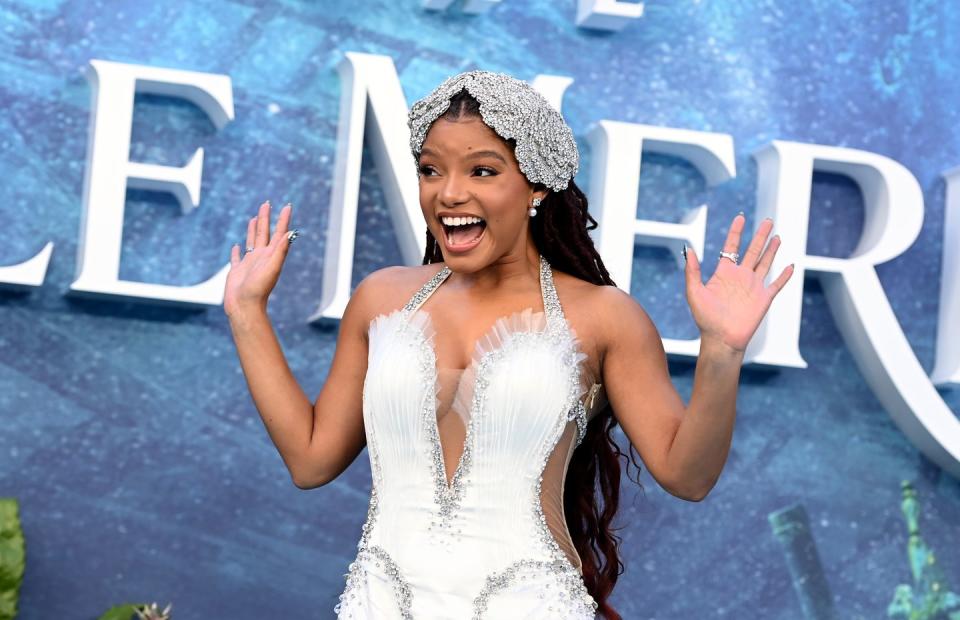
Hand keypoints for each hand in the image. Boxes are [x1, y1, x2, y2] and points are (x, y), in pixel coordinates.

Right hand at [224, 200, 294, 317]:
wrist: (244, 307)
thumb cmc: (258, 289)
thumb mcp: (272, 268)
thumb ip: (280, 251)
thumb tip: (290, 233)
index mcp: (271, 255)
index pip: (279, 233)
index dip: (283, 219)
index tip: (287, 206)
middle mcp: (261, 257)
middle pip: (264, 233)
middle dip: (265, 218)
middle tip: (266, 203)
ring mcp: (249, 264)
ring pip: (251, 242)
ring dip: (253, 230)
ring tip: (254, 218)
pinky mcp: (237, 271)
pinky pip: (237, 257)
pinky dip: (237, 251)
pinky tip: (236, 246)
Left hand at [683, 213, 793, 352]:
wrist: (721, 339)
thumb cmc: (705, 318)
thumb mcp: (694, 292)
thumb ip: (692, 271)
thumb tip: (689, 249)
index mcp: (724, 273)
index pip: (731, 246)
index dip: (736, 231)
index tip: (740, 217)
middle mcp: (740, 277)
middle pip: (753, 250)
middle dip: (760, 235)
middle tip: (768, 220)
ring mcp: (753, 287)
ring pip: (765, 262)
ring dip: (772, 250)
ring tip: (777, 236)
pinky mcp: (764, 298)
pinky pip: (776, 284)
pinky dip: (784, 275)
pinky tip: (790, 266)